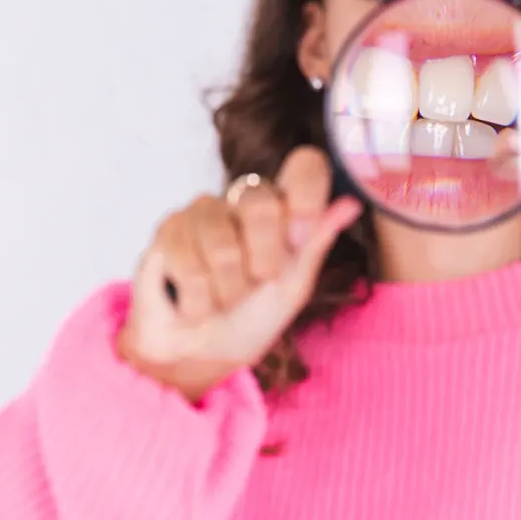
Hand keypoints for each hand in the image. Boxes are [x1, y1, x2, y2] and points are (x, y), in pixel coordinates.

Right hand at [117, 147, 360, 400]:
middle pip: (262, 203)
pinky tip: (195, 301)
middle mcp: (243, 199)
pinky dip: (198, 300)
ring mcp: (204, 210)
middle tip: (255, 283)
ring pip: (223, 246)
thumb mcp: (295, 285)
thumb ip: (316, 241)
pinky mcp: (168, 229)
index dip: (307, 195)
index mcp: (284, 206)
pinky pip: (190, 266)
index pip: (305, 165)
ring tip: (222, 298)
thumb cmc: (253, 318)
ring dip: (227, 290)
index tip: (300, 239)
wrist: (205, 354)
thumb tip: (352, 203)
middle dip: (262, 261)